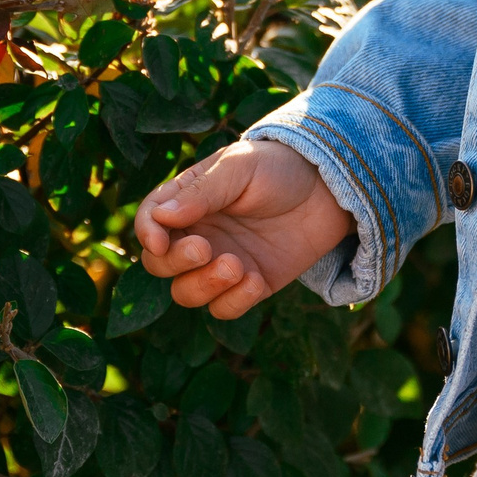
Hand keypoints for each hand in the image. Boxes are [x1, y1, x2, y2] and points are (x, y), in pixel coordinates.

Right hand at [132, 140, 353, 319]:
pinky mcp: (249, 285)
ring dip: (203, 286)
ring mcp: (221, 263)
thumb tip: (160, 217)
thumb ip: (202, 192)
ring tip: (237, 266)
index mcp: (187, 201)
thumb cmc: (280, 168)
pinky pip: (224, 309)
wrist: (330, 189)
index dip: (146, 233)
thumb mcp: (240, 168)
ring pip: (186, 293)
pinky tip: (256, 280)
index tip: (161, 241)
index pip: (149, 221)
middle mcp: (199, 234)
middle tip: (205, 249)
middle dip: (175, 262)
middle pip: (160, 264)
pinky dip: (234, 302)